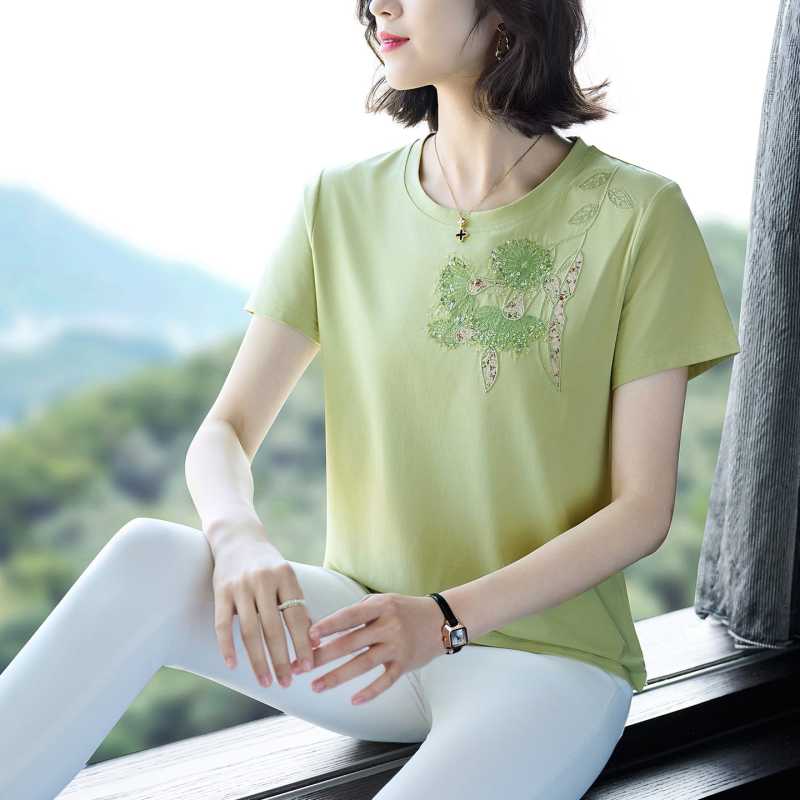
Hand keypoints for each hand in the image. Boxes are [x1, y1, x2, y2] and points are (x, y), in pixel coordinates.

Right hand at [210, 527, 315, 689]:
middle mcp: (263, 579)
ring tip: (266, 681)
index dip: (302, 644)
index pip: (296, 616)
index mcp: (286, 576)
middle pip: (273, 628)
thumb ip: (298, 604)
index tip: (307, 668)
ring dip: (258, 660)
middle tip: (287, 683)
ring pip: (250, 630)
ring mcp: (240, 585)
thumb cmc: (268, 563)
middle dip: (281, 659)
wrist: (237, 537)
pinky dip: (227, 647)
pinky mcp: (221, 590)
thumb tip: (314, 640)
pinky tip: (233, 665)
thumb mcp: (287, 577)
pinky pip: (223, 624)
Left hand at [306, 593, 445, 705]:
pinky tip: (353, 700)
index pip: (349, 616)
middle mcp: (389, 626)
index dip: (328, 626)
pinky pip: (385, 681)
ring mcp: (397, 646)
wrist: (441, 620)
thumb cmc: (404, 610)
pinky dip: (370, 692)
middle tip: (301, 667)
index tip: (308, 637)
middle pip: (350, 642)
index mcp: (381, 606)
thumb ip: (358, 612)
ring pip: (363, 664)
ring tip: (317, 686)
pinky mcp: (405, 664)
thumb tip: (326, 628)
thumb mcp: (384, 601)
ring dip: (337, 676)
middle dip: (323, 656)